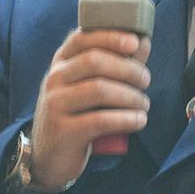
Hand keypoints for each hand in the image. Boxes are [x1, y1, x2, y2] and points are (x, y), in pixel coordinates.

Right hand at [29, 28, 150, 189]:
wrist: (49, 156)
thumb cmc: (77, 115)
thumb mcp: (88, 87)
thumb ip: (115, 63)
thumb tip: (143, 41)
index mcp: (60, 63)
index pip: (82, 38)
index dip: (110, 36)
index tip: (135, 42)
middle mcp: (54, 80)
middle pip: (94, 61)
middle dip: (127, 69)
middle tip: (145, 81)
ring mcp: (55, 105)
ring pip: (99, 90)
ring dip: (130, 96)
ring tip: (143, 105)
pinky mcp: (64, 131)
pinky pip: (100, 120)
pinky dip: (126, 119)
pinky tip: (139, 121)